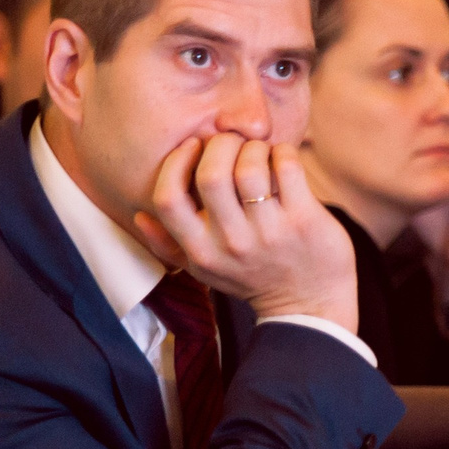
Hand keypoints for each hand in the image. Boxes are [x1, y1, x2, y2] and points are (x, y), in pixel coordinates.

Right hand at [134, 135, 358, 328]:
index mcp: (200, 252)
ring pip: (250, 167)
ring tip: (258, 152)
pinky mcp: (304, 220)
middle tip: (231, 143)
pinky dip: (282, 152)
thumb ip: (169, 244)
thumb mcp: (205, 270)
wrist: (310, 304)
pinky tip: (281, 159)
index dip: (176, 163)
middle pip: (212, 174)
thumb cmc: (253, 277)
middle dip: (220, 144)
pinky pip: (287, 167)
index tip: (192, 147)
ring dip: (253, 148)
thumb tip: (139, 214)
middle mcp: (232, 243)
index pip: (168, 198)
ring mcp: (270, 232)